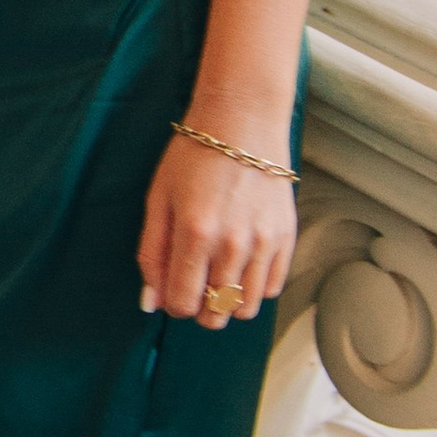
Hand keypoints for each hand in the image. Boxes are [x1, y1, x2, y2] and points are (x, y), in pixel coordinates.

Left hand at [136, 128, 295, 324]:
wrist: (243, 122)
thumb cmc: (194, 156)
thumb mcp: (159, 199)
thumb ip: (152, 253)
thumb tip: (151, 302)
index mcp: (195, 233)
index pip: (183, 303)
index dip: (173, 305)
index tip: (172, 290)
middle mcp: (232, 244)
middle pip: (216, 314)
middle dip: (200, 309)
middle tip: (195, 284)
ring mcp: (263, 242)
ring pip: (246, 308)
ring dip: (228, 303)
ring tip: (218, 276)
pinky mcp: (285, 237)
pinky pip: (272, 288)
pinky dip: (254, 288)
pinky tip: (241, 265)